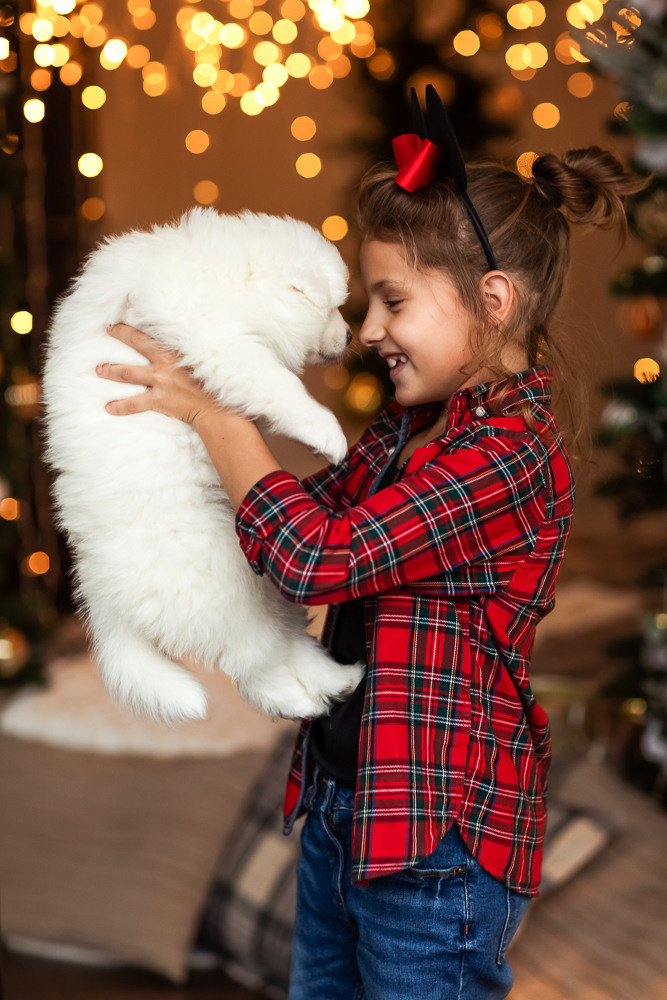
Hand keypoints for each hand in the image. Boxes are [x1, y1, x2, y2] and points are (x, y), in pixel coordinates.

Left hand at [96, 323, 220, 426]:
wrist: (217, 408)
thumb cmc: (215, 382)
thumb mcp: (205, 359)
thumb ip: (191, 349)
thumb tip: (200, 333)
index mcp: (176, 351)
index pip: (155, 329)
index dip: (141, 319)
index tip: (128, 310)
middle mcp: (165, 363)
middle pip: (137, 344)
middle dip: (121, 335)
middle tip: (108, 331)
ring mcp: (160, 382)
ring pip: (128, 374)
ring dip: (111, 371)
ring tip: (99, 370)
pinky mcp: (158, 400)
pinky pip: (134, 404)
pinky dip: (120, 406)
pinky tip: (109, 408)